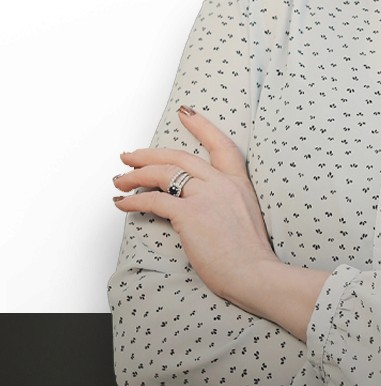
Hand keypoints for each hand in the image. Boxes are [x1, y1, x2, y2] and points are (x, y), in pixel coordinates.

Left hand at [112, 106, 278, 306]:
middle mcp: (221, 183)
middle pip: (179, 156)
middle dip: (148, 154)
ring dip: (135, 175)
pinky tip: (123, 203)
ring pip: (162, 174)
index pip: (220, 144)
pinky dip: (133, 201)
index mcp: (238, 182)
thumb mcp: (245, 216)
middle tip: (129, 156)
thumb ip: (224, 203)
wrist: (256, 272)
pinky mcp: (190, 214)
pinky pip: (154, 200)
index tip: (185, 112)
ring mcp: (206, 196)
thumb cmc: (250, 255)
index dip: (201, 126)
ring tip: (120, 181)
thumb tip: (198, 208)